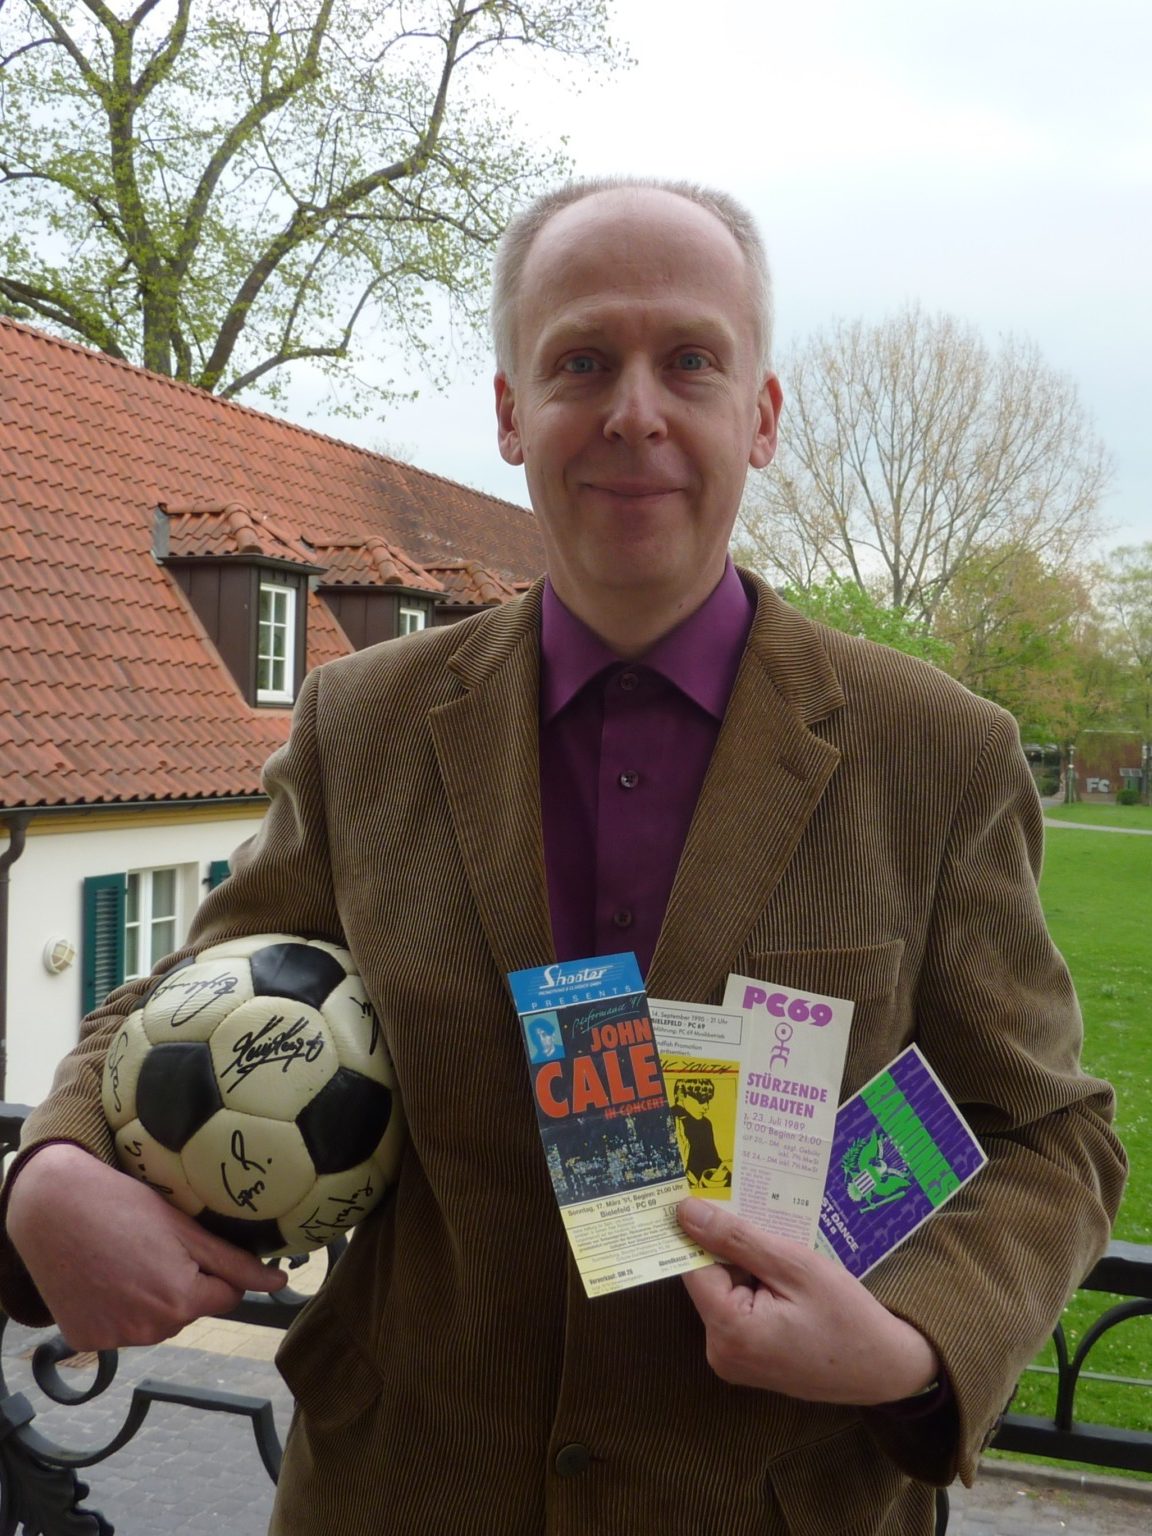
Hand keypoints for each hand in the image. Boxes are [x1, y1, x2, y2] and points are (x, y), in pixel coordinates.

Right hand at [6, 1144, 286, 1350]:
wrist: (52, 1209)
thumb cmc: (124, 1208)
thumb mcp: (185, 1229)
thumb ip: (234, 1263)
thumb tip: (279, 1284)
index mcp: (181, 1302)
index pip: (226, 1297)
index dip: (213, 1269)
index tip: (188, 1246)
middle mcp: (150, 1330)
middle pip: (188, 1309)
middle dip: (181, 1283)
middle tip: (151, 1247)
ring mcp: (115, 1340)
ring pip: (155, 1321)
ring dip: (150, 1297)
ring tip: (126, 1259)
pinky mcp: (86, 1340)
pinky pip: (119, 1328)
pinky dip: (117, 1307)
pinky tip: (103, 1277)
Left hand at [678, 1197, 938, 1404]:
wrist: (886, 1368)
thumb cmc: (848, 1317)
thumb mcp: (795, 1266)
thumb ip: (737, 1239)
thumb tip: (685, 1212)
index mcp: (729, 1332)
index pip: (692, 1266)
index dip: (704, 1232)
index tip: (717, 1201)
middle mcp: (720, 1353)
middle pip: (707, 1279)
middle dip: (733, 1249)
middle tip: (768, 1228)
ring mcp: (732, 1361)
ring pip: (723, 1291)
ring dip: (747, 1267)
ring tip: (786, 1257)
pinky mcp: (746, 1360)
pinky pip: (737, 1310)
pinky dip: (755, 1288)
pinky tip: (787, 1281)